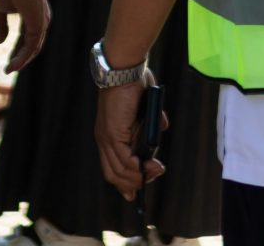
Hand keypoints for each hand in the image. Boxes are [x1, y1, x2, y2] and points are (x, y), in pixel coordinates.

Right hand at [0, 0, 49, 72]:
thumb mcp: (1, 8)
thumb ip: (1, 25)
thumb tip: (0, 41)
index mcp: (33, 15)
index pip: (27, 37)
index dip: (17, 49)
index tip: (8, 59)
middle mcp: (41, 20)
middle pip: (32, 45)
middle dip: (20, 57)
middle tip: (10, 68)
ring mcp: (41, 23)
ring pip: (33, 49)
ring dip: (22, 61)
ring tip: (10, 70)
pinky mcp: (39, 25)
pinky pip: (32, 47)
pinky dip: (23, 57)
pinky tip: (14, 64)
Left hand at [95, 73, 164, 200]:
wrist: (124, 69)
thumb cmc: (133, 84)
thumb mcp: (143, 108)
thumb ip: (150, 121)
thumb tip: (160, 128)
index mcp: (107, 134)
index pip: (111, 167)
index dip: (123, 182)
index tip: (133, 194)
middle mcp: (103, 139)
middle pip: (114, 175)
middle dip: (135, 183)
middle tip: (154, 175)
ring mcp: (107, 138)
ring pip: (120, 171)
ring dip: (141, 176)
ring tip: (157, 170)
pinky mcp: (113, 134)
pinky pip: (125, 161)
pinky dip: (138, 168)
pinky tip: (151, 165)